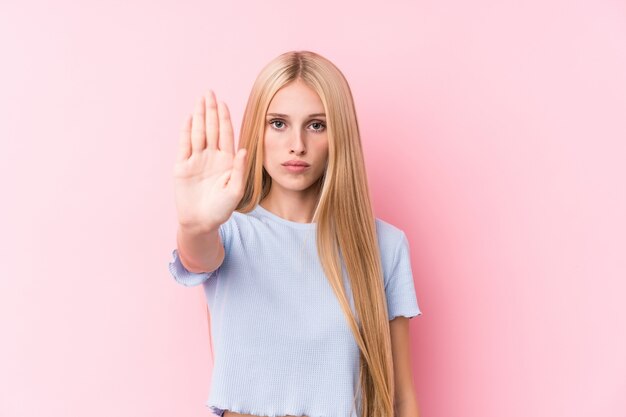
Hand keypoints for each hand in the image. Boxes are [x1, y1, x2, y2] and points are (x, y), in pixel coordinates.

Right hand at [173, 90, 247, 231]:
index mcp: (227, 160)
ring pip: (197, 133)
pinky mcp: (182, 166)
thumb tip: (244, 150)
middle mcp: (211, 156)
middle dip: (210, 110)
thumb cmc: (221, 210)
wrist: (201, 222)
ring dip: (198, 116)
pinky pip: (184, 145)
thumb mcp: (235, 191)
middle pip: (211, 128)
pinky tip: (188, 118)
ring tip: (199, 99)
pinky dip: (185, 131)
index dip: (224, 118)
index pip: (225, 134)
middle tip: (209, 92)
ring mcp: (196, 160)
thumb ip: (240, 170)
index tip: (223, 103)